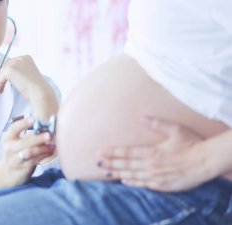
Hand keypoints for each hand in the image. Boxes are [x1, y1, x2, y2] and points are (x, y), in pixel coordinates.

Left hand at [0, 55, 57, 117]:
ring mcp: (15, 62)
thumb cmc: (36, 88)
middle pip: (5, 66)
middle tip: (0, 87)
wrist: (40, 91)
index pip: (12, 63)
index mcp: (27, 58)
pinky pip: (0, 78)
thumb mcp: (28, 76)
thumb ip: (20, 73)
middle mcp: (21, 58)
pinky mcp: (10, 69)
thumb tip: (7, 77)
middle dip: (2, 77)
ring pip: (2, 72)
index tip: (5, 82)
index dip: (8, 73)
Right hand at [0, 118, 55, 186]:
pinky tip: (50, 152)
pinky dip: (45, 155)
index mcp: (8, 138)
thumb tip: (46, 128)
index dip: (23, 123)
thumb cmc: (16, 153)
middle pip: (25, 142)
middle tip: (49, 135)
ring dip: (43, 148)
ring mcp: (16, 159)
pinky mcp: (23, 168)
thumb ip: (28, 136)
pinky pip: (36, 160)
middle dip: (38, 138)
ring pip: (30, 152)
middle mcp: (10, 148)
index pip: (14, 128)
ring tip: (52, 146)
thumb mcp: (16, 143)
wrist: (7, 173)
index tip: (33, 120)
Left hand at [97, 117, 211, 191]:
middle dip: (110, 163)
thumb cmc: (191, 144)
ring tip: (105, 172)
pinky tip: (124, 182)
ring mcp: (156, 177)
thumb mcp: (176, 129)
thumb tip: (142, 117)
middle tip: (96, 162)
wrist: (206, 162)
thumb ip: (158, 123)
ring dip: (117, 174)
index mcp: (152, 152)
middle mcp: (151, 165)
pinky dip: (133, 183)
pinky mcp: (162, 185)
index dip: (112, 152)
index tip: (99, 152)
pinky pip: (144, 184)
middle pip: (126, 165)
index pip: (127, 152)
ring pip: (132, 176)